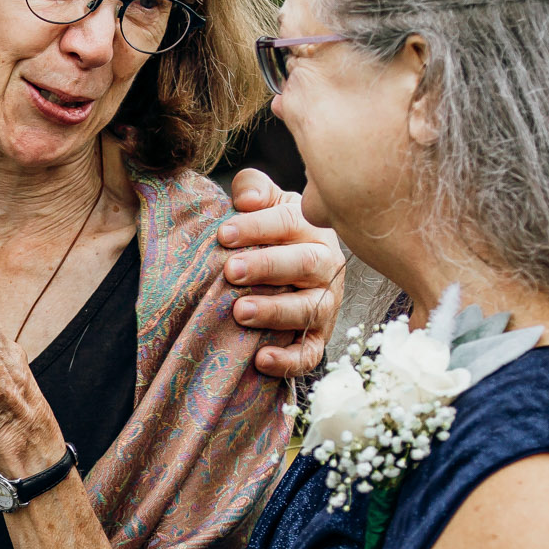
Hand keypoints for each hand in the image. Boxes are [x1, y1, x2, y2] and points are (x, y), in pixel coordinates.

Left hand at [220, 169, 343, 377]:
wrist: (291, 270)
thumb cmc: (272, 234)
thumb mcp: (265, 203)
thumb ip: (253, 188)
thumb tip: (246, 199)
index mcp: (311, 229)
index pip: (288, 222)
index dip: (257, 227)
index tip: (223, 234)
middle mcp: (325, 266)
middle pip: (304, 264)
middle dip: (267, 267)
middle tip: (231, 271)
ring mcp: (325, 304)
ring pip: (309, 309)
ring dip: (275, 311)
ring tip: (239, 312)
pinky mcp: (318, 337)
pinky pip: (310, 353)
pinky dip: (288, 360)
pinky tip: (261, 359)